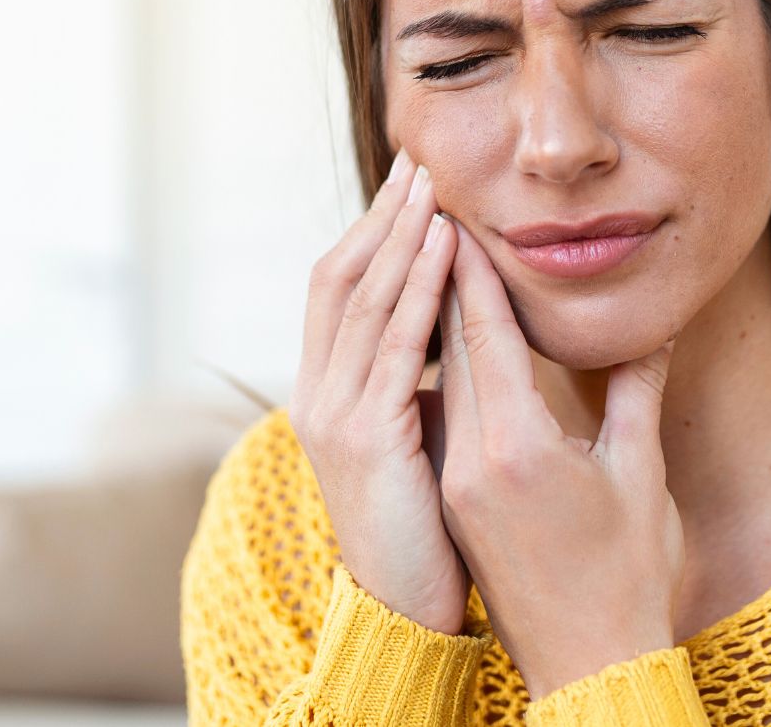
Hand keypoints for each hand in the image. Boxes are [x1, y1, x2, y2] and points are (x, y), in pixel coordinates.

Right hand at [288, 148, 471, 634]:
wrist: (407, 610)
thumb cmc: (427, 530)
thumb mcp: (418, 440)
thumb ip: (423, 384)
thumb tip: (454, 334)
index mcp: (326, 391)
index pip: (338, 287)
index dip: (371, 230)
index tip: (409, 183)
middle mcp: (317, 393)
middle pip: (340, 276)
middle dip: (381, 215)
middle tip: (419, 160)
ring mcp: (333, 414)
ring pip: (364, 300)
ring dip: (400, 236)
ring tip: (433, 186)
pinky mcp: (367, 438)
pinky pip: (396, 345)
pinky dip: (419, 288)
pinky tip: (445, 248)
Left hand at [429, 216, 684, 697]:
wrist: (588, 666)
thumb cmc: (629, 575)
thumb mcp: (640, 474)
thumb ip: (636, 393)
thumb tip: (652, 327)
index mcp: (518, 447)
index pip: (484, 337)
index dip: (472, 272)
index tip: (458, 215)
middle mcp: (472, 461)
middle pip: (450, 350)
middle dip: (445, 279)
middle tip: (435, 214)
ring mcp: (457, 484)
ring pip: (442, 382)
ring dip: (438, 320)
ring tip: (436, 260)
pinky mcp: (456, 502)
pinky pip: (445, 417)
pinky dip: (447, 370)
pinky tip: (449, 343)